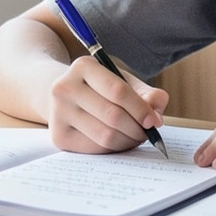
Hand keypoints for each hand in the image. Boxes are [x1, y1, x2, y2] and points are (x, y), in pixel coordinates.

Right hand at [45, 56, 168, 153]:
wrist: (66, 96)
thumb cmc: (101, 88)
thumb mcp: (124, 81)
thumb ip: (146, 94)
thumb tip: (157, 117)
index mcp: (83, 67)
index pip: (118, 91)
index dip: (140, 109)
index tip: (154, 121)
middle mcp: (65, 88)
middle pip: (112, 116)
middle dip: (137, 128)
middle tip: (147, 133)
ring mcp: (58, 113)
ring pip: (105, 135)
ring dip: (128, 141)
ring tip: (136, 137)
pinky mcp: (58, 136)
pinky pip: (96, 148)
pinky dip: (114, 148)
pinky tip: (119, 141)